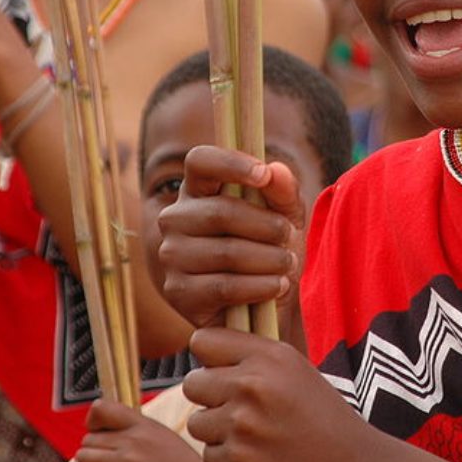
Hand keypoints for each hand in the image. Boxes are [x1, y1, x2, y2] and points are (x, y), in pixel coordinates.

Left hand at [74, 399, 200, 461]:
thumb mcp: (162, 440)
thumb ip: (134, 434)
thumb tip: (97, 438)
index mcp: (144, 426)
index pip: (101, 408)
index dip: (94, 421)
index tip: (100, 432)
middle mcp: (133, 443)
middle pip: (88, 439)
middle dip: (93, 452)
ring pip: (82, 459)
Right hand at [158, 145, 304, 327]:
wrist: (267, 301)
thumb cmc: (271, 246)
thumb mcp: (286, 215)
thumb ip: (284, 190)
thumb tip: (275, 170)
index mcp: (199, 188)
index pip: (199, 161)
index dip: (230, 163)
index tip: (262, 174)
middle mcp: (175, 217)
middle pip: (221, 211)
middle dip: (267, 226)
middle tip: (289, 237)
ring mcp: (172, 255)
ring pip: (227, 252)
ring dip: (270, 260)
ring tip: (286, 264)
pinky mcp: (177, 291)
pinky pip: (224, 286)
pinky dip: (260, 286)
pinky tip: (277, 285)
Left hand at [184, 328, 373, 461]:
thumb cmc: (320, 414)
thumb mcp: (294, 368)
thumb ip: (253, 354)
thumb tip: (205, 346)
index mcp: (270, 357)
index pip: (204, 341)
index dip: (210, 356)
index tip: (222, 367)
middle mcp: (253, 386)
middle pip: (193, 383)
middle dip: (209, 395)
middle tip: (236, 405)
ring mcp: (242, 427)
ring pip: (197, 423)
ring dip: (217, 431)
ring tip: (251, 433)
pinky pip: (209, 456)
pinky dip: (226, 460)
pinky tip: (256, 455)